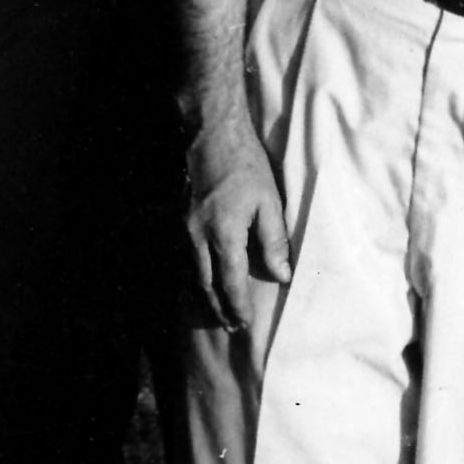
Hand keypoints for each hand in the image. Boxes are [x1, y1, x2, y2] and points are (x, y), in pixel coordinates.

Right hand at [183, 112, 290, 331]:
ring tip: (219, 311)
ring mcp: (185, 227)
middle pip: (206, 284)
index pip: (230, 282)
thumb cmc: (245, 166)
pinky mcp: (181, 219)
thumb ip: (274, 241)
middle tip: (231, 327)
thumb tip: (281, 275)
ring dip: (206, 295)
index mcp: (224, 233)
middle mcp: (198, 235)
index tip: (245, 324)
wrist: (211, 136)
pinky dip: (197, 276)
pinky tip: (205, 280)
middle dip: (219, 308)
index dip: (238, 306)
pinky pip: (187, 257)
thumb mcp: (270, 202)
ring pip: (193, 272)